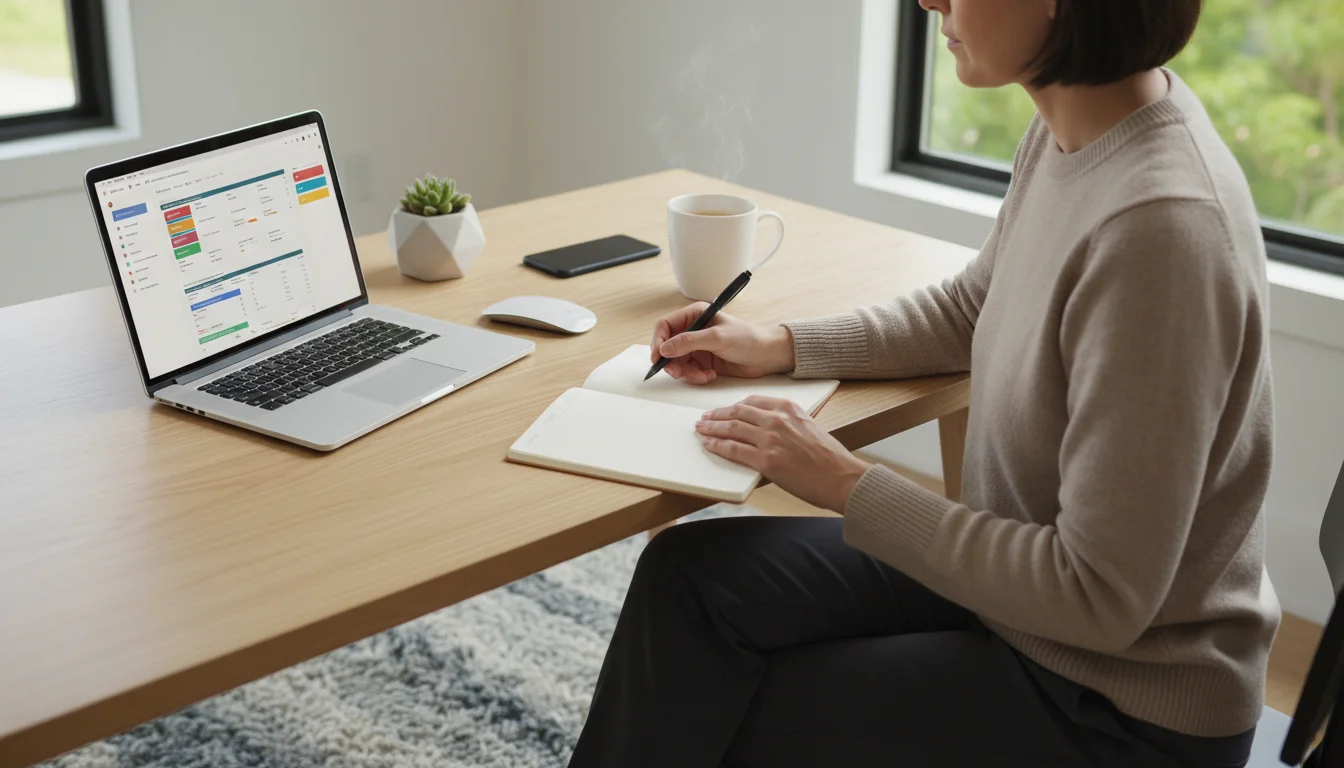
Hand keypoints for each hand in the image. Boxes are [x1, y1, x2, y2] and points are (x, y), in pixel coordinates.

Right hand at [651, 303, 795, 383]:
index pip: (665, 326)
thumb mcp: (717, 337)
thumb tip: (664, 348)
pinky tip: (709, 375)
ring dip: (685, 372)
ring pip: (677, 362)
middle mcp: (693, 330)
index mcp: (695, 315)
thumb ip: (689, 342)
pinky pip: (688, 372)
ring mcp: (697, 347)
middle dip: (671, 362)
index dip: (658, 341)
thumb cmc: (748, 338)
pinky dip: (695, 377)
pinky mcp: (703, 362)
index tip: (658, 358)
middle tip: (678, 373)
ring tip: (701, 375)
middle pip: (668, 347)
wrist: (767, 355)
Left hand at [695, 396, 870, 512]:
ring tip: (701, 430)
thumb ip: (787, 422)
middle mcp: (777, 419)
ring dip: (712, 429)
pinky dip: (718, 446)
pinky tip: (710, 446)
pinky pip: (734, 449)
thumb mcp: (809, 426)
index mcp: (788, 407)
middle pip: (737, 412)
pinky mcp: (766, 460)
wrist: (841, 477)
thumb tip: (767, 427)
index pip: (752, 401)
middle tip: (704, 419)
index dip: (732, 405)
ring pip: (731, 429)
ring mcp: (770, 439)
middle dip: (717, 415)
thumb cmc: (830, 457)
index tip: (723, 410)